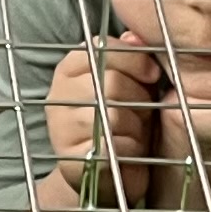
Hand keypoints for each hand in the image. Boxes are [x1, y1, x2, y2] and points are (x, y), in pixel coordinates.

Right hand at [43, 36, 173, 211]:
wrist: (113, 174)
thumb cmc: (127, 120)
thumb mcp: (135, 83)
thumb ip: (134, 57)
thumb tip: (134, 36)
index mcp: (71, 68)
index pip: (100, 49)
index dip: (134, 60)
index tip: (152, 74)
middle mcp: (58, 95)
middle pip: (110, 82)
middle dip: (138, 98)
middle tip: (143, 112)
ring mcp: (59, 129)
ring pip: (113, 117)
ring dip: (136, 128)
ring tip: (135, 133)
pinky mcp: (70, 162)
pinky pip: (112, 148)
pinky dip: (130, 150)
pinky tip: (130, 153)